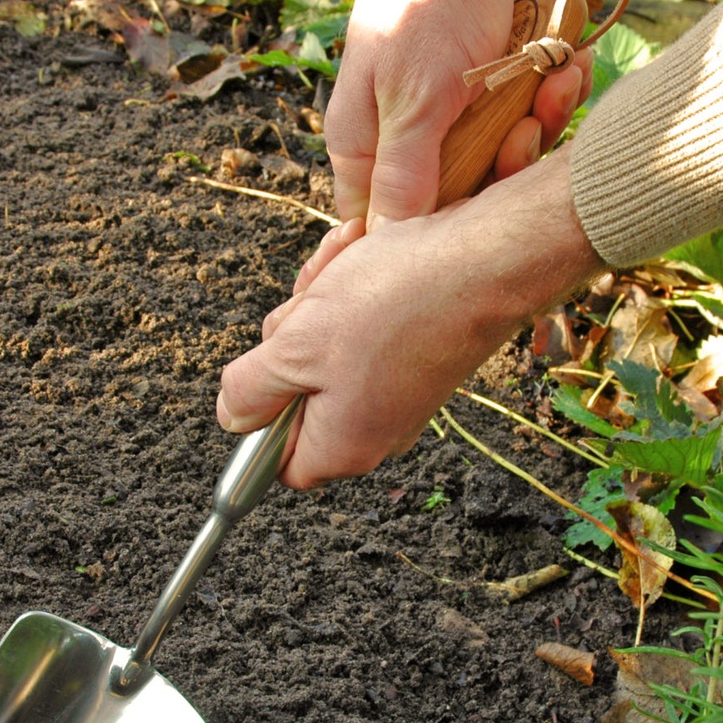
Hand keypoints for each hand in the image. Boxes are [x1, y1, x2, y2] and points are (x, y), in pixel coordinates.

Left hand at [216, 147, 603, 487]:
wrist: (489, 259)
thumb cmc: (397, 304)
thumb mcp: (295, 346)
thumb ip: (252, 390)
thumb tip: (232, 418)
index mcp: (343, 446)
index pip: (278, 463)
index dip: (259, 420)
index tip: (261, 373)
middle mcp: (374, 430)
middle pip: (298, 397)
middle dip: (290, 340)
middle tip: (309, 306)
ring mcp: (397, 392)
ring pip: (325, 352)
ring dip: (320, 304)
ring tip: (342, 269)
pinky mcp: (414, 356)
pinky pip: (359, 330)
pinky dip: (352, 293)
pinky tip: (360, 258)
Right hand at [325, 0, 540, 227]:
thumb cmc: (427, 3)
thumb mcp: (413, 101)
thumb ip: (403, 176)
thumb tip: (389, 246)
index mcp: (365, 148)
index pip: (384, 223)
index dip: (426, 236)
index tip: (473, 226)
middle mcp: (403, 139)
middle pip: (454, 197)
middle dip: (502, 169)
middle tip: (526, 131)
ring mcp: (449, 115)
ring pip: (497, 159)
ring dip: (538, 126)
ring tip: (557, 83)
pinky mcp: (488, 91)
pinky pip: (524, 117)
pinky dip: (551, 95)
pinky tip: (567, 67)